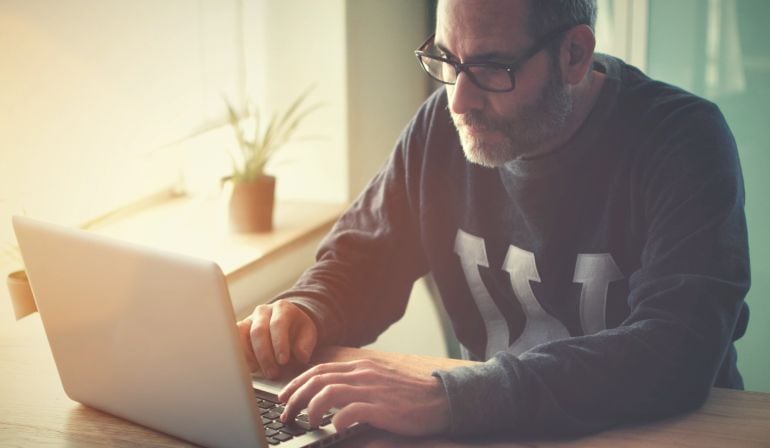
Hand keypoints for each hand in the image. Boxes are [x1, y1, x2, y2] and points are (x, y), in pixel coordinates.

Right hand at [237, 299, 317, 378]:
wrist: (288, 323)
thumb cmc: (298, 331)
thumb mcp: (309, 334)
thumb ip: (306, 345)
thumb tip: (301, 356)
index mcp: (282, 308)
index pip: (278, 324)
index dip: (279, 343)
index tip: (283, 361)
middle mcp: (263, 311)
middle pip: (258, 331)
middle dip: (264, 355)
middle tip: (272, 373)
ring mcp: (250, 319)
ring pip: (242, 334)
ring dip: (249, 356)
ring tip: (259, 371)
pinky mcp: (240, 329)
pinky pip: (234, 340)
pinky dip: (240, 355)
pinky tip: (250, 367)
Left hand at [278, 359, 450, 435]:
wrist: (442, 399)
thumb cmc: (410, 395)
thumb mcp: (379, 380)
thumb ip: (356, 382)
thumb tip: (329, 392)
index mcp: (361, 367)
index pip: (319, 371)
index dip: (297, 383)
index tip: (284, 397)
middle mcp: (363, 374)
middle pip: (318, 380)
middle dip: (295, 397)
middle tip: (285, 414)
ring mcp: (372, 389)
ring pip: (328, 392)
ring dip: (311, 408)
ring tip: (307, 423)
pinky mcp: (382, 407)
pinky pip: (351, 411)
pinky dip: (337, 420)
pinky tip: (334, 428)